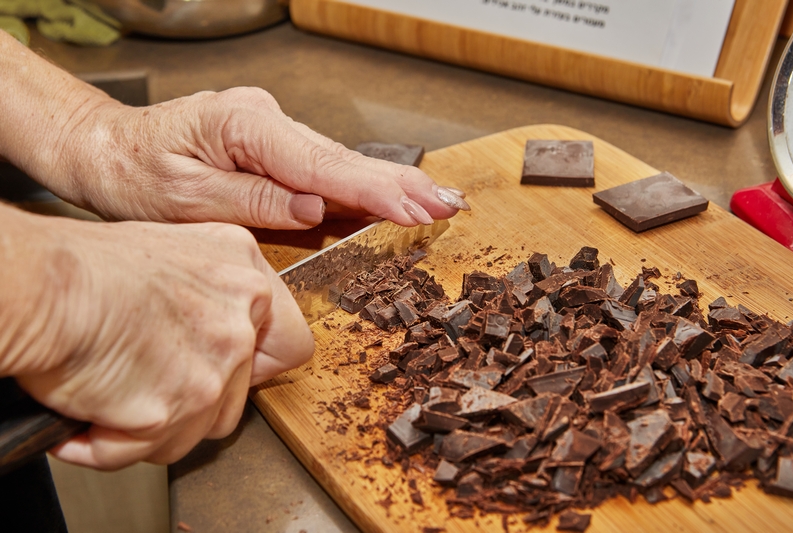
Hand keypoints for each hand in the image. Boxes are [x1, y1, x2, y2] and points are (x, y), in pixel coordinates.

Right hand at [7, 213, 311, 469]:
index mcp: (244, 275)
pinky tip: (90, 420)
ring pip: (202, 428)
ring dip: (158, 425)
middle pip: (242, 395)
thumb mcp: (174, 253)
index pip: (290, 344)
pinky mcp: (178, 405)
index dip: (257, 365)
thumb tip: (218, 329)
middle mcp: (241, 319)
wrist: (42, 287)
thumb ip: (213, 291)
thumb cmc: (86, 267)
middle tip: (155, 384)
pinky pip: (153, 448)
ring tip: (115, 398)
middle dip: (196, 400)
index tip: (224, 369)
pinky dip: (114, 444)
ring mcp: (215, 365)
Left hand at [50, 87, 468, 228]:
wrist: (104, 149)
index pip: (322, 167)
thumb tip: (311, 211)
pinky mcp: (270, 147)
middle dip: (399, 185)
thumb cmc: (131, 173)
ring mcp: (270, 130)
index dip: (374, 192)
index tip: (416, 210)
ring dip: (388, 185)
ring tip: (433, 202)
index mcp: (244, 126)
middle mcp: (264, 120)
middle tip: (448, 204)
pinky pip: (321, 169)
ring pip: (337, 163)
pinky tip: (389, 197)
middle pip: (342, 159)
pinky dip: (358, 186)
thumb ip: (252, 201)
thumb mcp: (182, 199)